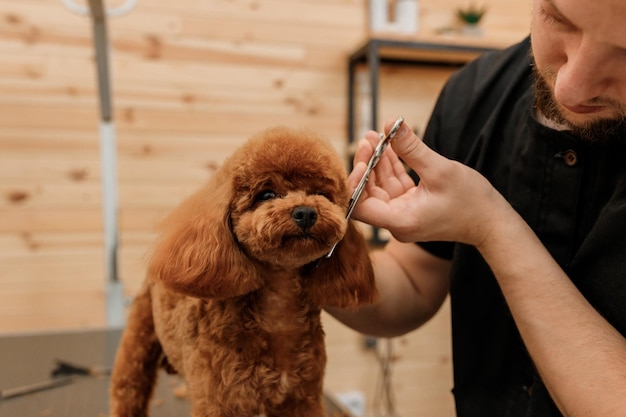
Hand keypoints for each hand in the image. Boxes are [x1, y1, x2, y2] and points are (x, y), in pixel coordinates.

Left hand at [347, 119, 514, 245]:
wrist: (492, 222)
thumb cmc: (470, 201)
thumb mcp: (439, 169)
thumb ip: (412, 148)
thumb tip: (390, 122)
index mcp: (400, 220)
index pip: (359, 207)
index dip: (354, 183)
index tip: (361, 159)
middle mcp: (397, 221)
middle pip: (367, 194)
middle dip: (365, 165)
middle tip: (367, 138)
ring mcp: (403, 214)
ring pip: (380, 187)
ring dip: (376, 163)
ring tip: (373, 136)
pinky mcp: (411, 207)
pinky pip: (393, 186)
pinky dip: (390, 167)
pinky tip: (386, 146)